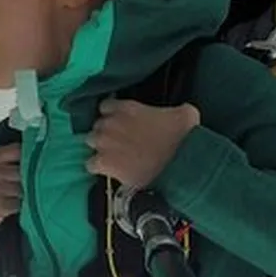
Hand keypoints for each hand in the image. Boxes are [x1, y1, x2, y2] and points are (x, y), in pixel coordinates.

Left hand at [85, 99, 199, 188]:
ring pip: (90, 143)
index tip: (121, 123)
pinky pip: (90, 164)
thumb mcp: (185, 113)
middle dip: (106, 133)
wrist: (178, 164)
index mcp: (128, 108)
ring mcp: (105, 143)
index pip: (106, 106)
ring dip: (100, 148)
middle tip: (119, 142)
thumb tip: (179, 113)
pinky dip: (98, 167)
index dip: (113, 115)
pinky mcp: (105, 163)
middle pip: (97, 125)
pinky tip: (109, 170)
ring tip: (113, 157)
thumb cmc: (183, 137)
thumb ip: (174, 109)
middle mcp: (111, 122)